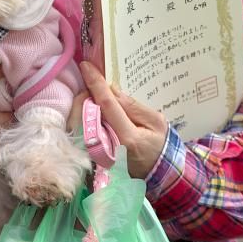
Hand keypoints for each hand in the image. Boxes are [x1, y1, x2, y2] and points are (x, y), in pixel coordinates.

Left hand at [76, 61, 168, 178]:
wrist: (159, 175)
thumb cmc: (159, 145)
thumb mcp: (154, 122)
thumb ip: (132, 105)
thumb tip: (111, 89)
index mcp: (127, 137)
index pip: (106, 104)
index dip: (95, 83)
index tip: (86, 66)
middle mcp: (109, 147)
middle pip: (89, 111)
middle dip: (87, 92)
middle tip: (92, 81)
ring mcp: (99, 154)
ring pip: (83, 120)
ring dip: (86, 104)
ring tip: (96, 97)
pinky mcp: (94, 157)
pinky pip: (84, 130)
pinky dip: (86, 116)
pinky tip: (96, 111)